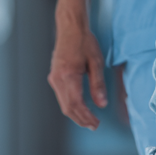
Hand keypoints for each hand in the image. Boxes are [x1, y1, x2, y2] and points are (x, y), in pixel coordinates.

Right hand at [48, 10, 107, 128]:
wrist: (70, 28)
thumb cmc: (85, 42)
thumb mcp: (96, 61)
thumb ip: (98, 84)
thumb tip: (101, 104)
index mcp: (68, 76)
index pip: (76, 104)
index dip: (86, 117)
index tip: (96, 124)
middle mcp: (58, 80)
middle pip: (68, 108)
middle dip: (81, 119)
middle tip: (95, 126)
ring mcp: (54, 79)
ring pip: (63, 104)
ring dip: (76, 114)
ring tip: (90, 120)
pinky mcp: (54, 77)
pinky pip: (62, 96)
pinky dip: (71, 105)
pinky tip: (81, 108)